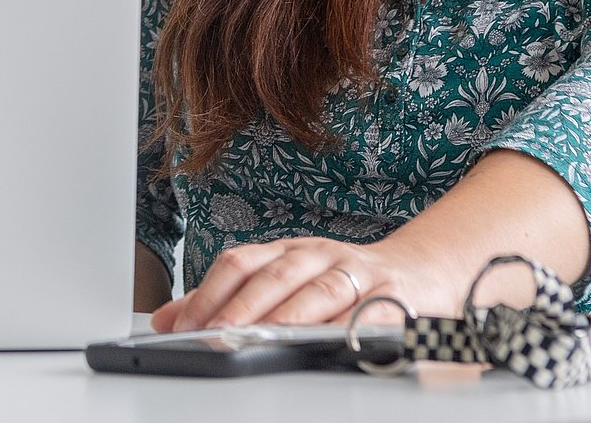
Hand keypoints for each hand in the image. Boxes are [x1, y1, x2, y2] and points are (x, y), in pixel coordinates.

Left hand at [148, 236, 438, 331]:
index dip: (209, 292)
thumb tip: (169, 318)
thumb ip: (227, 298)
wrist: (420, 269)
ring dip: (287, 317)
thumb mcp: (285, 280)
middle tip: (216, 335)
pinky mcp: (393, 297)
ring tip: (263, 338)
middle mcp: (319, 255)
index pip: (239, 262)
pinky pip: (368, 312)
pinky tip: (329, 340)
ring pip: (317, 292)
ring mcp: (356, 274)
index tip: (186, 325)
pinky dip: (348, 326)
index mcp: (287, 250)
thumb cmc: (343, 280)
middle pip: (273, 277)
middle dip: (240, 309)